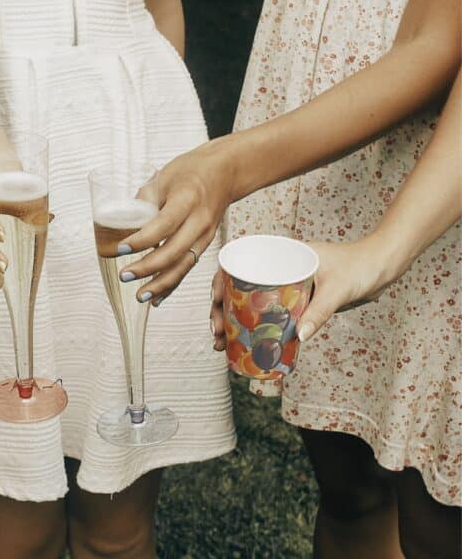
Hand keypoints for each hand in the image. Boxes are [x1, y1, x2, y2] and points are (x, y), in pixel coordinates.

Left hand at [118, 138, 236, 302]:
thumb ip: (143, 200)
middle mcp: (200, 220)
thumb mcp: (164, 176)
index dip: (142, 240)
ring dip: (161, 283)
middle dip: (148, 268)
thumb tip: (122, 224)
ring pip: (183, 265)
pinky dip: (172, 284)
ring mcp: (205, 235)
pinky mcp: (204, 244)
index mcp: (188, 199)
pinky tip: (157, 298)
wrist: (226, 171)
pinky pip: (187, 267)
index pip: (164, 224)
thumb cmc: (193, 170)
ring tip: (141, 296)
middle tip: (124, 275)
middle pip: (174, 251)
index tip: (121, 248)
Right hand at [208, 240, 389, 349]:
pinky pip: (268, 312)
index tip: (215, 305)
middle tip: (217, 334)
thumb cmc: (361, 266)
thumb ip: (319, 311)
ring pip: (249, 303)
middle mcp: (277, 268)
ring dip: (232, 322)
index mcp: (280, 255)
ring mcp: (285, 284)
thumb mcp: (338, 289)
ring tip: (223, 344)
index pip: (237, 266)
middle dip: (220, 311)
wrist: (384, 264)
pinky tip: (246, 342)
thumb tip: (297, 337)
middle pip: (236, 288)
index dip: (218, 285)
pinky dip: (255, 326)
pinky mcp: (296, 299)